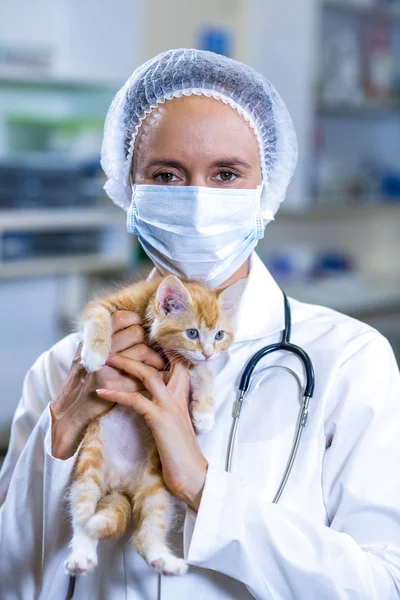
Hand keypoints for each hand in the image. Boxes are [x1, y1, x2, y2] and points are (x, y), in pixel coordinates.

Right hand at [50, 311, 164, 459]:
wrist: (70, 409)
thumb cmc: (82, 379)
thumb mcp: (86, 353)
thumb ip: (104, 339)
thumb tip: (134, 325)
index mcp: (93, 340)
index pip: (120, 318)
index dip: (136, 320)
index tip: (144, 327)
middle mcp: (99, 350)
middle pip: (136, 333)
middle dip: (150, 340)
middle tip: (155, 347)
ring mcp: (106, 368)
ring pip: (142, 351)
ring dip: (156, 357)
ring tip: (159, 363)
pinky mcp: (113, 386)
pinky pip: (141, 374)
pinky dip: (153, 375)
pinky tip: (156, 377)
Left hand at [96, 355, 207, 510]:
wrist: (194, 476)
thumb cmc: (180, 454)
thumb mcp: (173, 426)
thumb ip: (165, 410)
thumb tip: (147, 402)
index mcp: (181, 397)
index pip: (176, 363)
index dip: (160, 350)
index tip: (139, 342)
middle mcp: (177, 396)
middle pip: (161, 362)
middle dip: (139, 349)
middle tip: (118, 344)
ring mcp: (170, 406)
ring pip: (148, 374)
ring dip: (126, 364)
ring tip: (107, 358)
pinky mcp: (160, 419)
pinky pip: (136, 399)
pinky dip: (117, 393)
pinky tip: (101, 392)